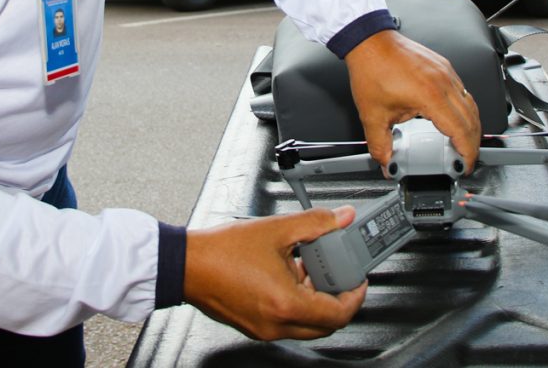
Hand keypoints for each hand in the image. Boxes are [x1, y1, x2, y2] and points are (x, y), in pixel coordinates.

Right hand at [184, 206, 366, 339]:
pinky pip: (286, 322)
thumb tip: (341, 218)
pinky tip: (287, 275)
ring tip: (308, 269)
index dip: (355, 296)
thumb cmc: (223, 251)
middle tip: (340, 276)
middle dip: (338, 300)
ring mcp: (264, 329)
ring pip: (306, 325)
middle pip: (325, 325)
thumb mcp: (276, 229)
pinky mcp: (253, 326)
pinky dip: (296, 304)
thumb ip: (315, 223)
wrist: (188, 264)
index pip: (338, 314)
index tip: (359, 280)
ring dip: (315, 301)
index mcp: (287, 304)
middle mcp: (277, 325)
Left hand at [344, 29, 480, 168]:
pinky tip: (454, 116)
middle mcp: (443, 82)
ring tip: (462, 141)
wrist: (368, 41)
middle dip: (473, 143)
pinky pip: (462, 90)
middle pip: (472, 119)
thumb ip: (380, 144)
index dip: (467, 152)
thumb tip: (385, 161)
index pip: (461, 131)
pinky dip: (464, 108)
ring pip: (471, 103)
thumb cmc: (371, 68)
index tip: (465, 165)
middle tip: (465, 158)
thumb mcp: (372, 114)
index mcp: (430, 96)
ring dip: (471, 125)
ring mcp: (445, 72)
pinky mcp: (443, 65)